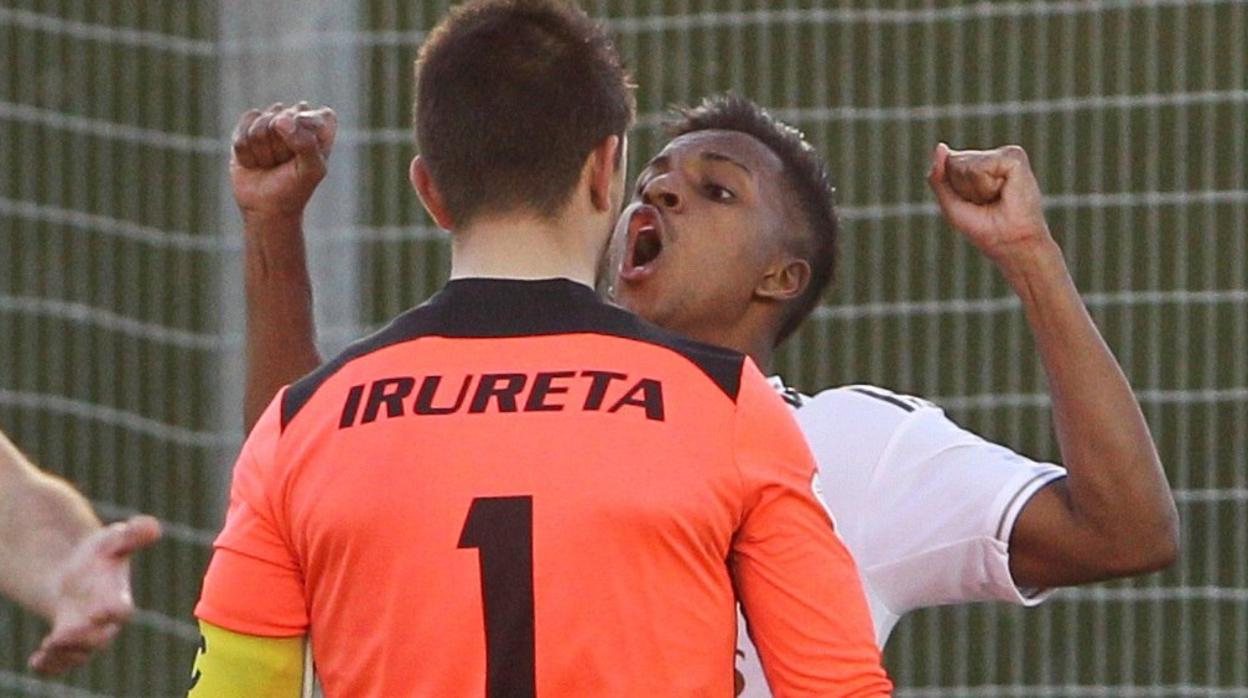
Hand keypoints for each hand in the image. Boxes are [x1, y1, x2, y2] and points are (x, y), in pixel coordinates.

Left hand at [28, 516, 161, 674]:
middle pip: (100, 637)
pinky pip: (62, 661)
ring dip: (65, 653)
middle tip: (63, 634)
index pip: (122, 609)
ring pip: (80, 652)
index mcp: (117, 597)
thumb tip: (154, 526)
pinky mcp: (67, 643)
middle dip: (84, 638)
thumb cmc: (101, 554)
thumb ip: (133, 534)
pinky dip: (51, 664)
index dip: (113, 610)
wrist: (76, 573)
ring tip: (48, 645)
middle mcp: (105, 621)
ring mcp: (86, 634)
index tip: (100, 609)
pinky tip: (36, 661)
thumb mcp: (114, 539)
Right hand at [231, 102, 336, 219]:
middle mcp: (295, 119)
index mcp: (320, 128)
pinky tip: (255, 162)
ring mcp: (269, 121)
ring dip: (263, 151)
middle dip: (282, 147)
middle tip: (285, 163)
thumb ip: (306, 143)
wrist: (266, 206)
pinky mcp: (245, 128)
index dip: (310, 131)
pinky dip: (247, 153)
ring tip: (271, 163)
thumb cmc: (295, 188)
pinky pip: (242, 132)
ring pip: (260, 123)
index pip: (322, 115)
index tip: (303, 153)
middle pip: (285, 117)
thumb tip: (280, 120)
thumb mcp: (311, 170)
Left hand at [927, 143, 1053, 268]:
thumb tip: (940, 147)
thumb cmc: (984, 228)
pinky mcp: (1015, 157)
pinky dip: (986, 186)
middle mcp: (993, 156)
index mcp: (980, 164)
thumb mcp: (951, 203)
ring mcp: (1005, 154)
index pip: (948, 162)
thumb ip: (939, 176)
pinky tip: (1004, 191)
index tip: (976, 203)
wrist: (1013, 244)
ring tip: (996, 199)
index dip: (955, 188)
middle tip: (987, 203)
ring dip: (975, 189)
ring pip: (965, 164)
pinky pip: (981, 167)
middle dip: (963, 188)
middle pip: (954, 161)